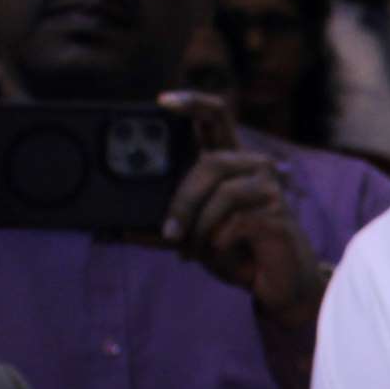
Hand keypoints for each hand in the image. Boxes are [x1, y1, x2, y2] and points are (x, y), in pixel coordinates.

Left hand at [156, 93, 324, 336]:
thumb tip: (111, 231)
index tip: (162, 101)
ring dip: (201, 229)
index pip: (216, 118)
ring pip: (222, 194)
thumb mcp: (190, 238)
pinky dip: (220, 243)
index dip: (192, 103)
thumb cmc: (236, 255)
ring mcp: (270, 188)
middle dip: (184, 201)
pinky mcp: (279, 213)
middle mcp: (254, 167)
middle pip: (211, 162)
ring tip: (195, 252)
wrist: (278, 287)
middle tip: (170, 233)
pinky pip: (237, 221)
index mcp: (231, 163)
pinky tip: (221, 254)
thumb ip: (159, 228)